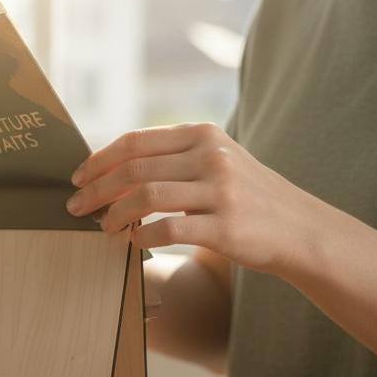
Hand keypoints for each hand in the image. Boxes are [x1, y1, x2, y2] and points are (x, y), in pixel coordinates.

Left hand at [66, 123, 324, 275]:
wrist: (300, 229)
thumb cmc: (246, 197)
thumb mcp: (216, 161)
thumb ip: (173, 158)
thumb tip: (110, 169)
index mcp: (203, 135)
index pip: (135, 141)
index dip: (99, 160)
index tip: (78, 178)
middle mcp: (211, 157)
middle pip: (134, 168)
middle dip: (97, 190)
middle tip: (76, 208)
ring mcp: (221, 191)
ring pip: (146, 196)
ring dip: (115, 214)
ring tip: (103, 228)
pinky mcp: (226, 226)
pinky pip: (168, 230)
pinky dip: (143, 237)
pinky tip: (133, 242)